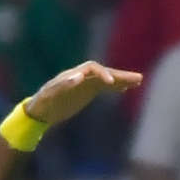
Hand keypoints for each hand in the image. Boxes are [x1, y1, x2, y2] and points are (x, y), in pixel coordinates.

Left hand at [24, 61, 143, 127]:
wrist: (40, 111)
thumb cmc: (43, 103)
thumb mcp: (50, 95)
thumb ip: (63, 86)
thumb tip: (78, 77)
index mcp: (73, 74)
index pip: (92, 68)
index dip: (102, 74)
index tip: (111, 83)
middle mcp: (82, 76)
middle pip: (104, 72)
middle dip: (120, 75)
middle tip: (137, 78)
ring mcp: (86, 83)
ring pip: (107, 78)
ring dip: (122, 79)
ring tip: (139, 81)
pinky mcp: (88, 91)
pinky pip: (105, 87)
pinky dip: (116, 87)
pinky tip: (126, 88)